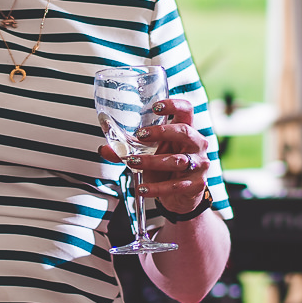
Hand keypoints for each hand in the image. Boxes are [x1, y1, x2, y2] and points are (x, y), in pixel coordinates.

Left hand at [100, 97, 210, 217]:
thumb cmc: (165, 168)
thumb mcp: (149, 154)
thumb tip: (103, 148)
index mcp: (186, 130)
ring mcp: (199, 165)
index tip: (155, 107)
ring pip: (177, 160)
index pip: (186, 110)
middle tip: (140, 135)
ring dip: (152, 161)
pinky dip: (156, 188)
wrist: (181, 197)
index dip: (173, 105)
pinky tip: (142, 188)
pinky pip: (175, 186)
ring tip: (132, 162)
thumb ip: (127, 149)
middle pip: (185, 131)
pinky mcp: (196, 185)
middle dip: (162, 132)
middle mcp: (196, 144)